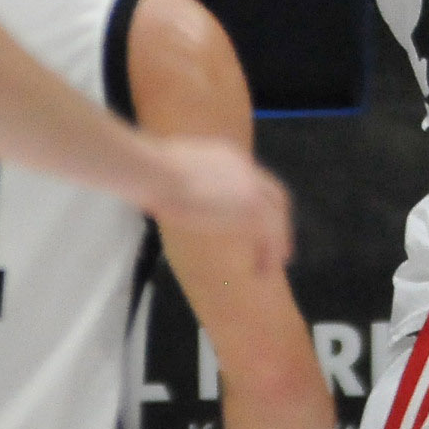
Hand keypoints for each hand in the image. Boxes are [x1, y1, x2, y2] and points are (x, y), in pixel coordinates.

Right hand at [142, 135, 294, 277]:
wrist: (158, 172)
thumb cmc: (150, 170)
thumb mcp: (170, 169)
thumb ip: (180, 179)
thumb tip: (164, 192)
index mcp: (228, 158)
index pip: (252, 180)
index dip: (257, 201)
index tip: (254, 222)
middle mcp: (245, 170)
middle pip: (274, 197)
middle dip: (277, 221)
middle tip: (277, 245)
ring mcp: (251, 188)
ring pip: (276, 218)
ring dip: (276, 243)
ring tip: (270, 267)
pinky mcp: (251, 208)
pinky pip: (271, 235)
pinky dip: (270, 253)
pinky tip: (262, 271)